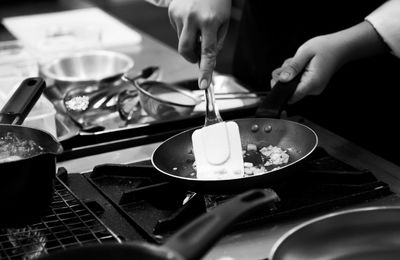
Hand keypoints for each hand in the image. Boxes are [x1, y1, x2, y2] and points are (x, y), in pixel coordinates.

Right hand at [168, 0, 231, 88]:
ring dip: (190, 40)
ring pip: (182, 40)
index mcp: (210, 21)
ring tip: (199, 25)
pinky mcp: (172, 12)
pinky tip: (191, 18)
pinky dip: (185, 29)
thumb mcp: (224, 22)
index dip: (205, 70)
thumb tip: (206, 59)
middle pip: (185, 50)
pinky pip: (177, 30)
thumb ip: (216, 43)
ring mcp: (180, 14)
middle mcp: (193, 18)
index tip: (203, 84)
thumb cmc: (218, 1)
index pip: (207, 52)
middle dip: (191, 57)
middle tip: (197, 56)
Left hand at [271, 21, 389, 103]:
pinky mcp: (312, 85)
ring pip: (293, 86)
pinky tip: (301, 65)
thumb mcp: (305, 52)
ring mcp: (314, 88)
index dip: (280, 89)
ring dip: (290, 74)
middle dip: (284, 78)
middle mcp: (313, 89)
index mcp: (312, 82)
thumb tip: (281, 79)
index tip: (276, 78)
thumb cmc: (326, 47)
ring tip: (297, 61)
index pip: (291, 96)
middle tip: (290, 63)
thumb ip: (292, 67)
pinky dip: (295, 74)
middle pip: (290, 91)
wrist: (341, 47)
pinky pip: (298, 83)